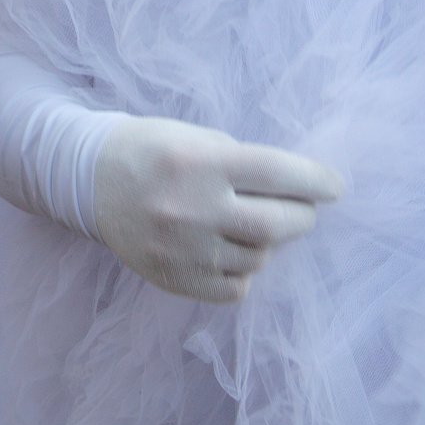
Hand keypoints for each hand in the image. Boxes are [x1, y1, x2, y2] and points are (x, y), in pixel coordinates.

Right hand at [92, 116, 344, 302]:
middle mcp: (193, 208)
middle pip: (276, 224)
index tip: (335, 187)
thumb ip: (241, 162)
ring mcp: (184, 249)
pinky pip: (236, 286)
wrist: (89, 182)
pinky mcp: (175, 279)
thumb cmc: (150, 150)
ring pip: (259, 257)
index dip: (315, 180)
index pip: (276, 173)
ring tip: (250, 225)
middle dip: (302, 216)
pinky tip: (228, 250)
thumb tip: (294, 188)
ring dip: (267, 242)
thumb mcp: (194, 138)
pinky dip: (243, 270)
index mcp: (200, 163)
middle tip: (303, 210)